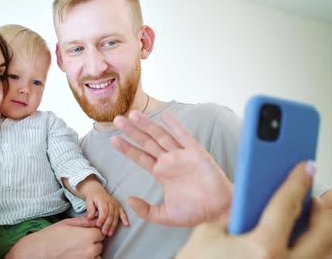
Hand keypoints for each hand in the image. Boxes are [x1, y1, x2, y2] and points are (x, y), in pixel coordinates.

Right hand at [6, 217, 104, 258]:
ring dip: (92, 253)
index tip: (87, 232)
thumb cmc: (50, 236)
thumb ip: (83, 222)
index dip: (94, 231)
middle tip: (80, 240)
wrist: (38, 252)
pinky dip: (87, 258)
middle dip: (93, 242)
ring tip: (78, 249)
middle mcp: (90, 250)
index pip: (101, 233)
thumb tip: (95, 219)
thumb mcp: (67, 223)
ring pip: (96, 256)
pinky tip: (76, 255)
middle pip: (100, 245)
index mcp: (87, 236)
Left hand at [83, 183, 129, 235]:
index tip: (98, 225)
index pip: (104, 211)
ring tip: (110, 234)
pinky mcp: (119, 206)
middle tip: (104, 232)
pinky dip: (125, 219)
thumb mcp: (88, 201)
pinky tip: (127, 225)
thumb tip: (90, 218)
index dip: (102, 219)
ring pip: (116, 216)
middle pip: (110, 215)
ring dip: (113, 226)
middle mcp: (111, 202)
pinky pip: (123, 213)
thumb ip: (90, 209)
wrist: (97, 191)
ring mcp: (116, 204)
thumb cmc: (92, 197)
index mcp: (103, 200)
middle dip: (107, 225)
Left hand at [111, 111, 231, 225]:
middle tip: (117, 120)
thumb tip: (128, 200)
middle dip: (132, 131)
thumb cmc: (195, 212)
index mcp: (161, 173)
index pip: (140, 157)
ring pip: (161, 136)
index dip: (127, 148)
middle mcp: (169, 161)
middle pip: (147, 142)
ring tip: (132, 115)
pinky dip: (174, 125)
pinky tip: (164, 115)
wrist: (219, 211)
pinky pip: (184, 136)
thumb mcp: (165, 216)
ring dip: (147, 125)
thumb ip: (146, 210)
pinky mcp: (196, 152)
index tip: (112, 139)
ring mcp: (181, 155)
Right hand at [176, 161, 331, 258]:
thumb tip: (249, 204)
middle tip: (308, 196)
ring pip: (318, 253)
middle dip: (320, 211)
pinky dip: (302, 248)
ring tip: (303, 217)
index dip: (297, 181)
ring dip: (315, 231)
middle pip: (321, 234)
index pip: (287, 205)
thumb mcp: (208, 233)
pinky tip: (289, 239)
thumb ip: (232, 214)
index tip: (306, 167)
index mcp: (263, 248)